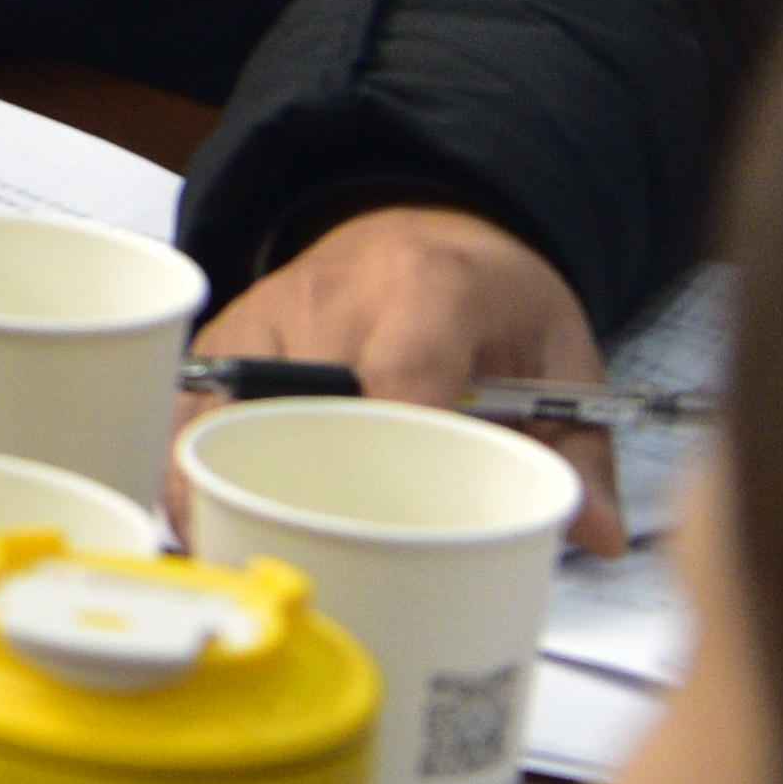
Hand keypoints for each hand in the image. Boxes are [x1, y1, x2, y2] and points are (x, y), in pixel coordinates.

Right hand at [191, 202, 625, 551]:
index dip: (401, 450)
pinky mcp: (226, 337)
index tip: (417, 523)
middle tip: (343, 566)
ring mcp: (267, 314)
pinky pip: (191, 410)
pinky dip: (190, 467)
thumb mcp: (561, 354)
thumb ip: (579, 448)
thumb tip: (592, 534)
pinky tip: (208, 520)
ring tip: (253, 555)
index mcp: (429, 287)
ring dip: (231, 489)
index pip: (402, 377)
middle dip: (313, 493)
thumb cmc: (491, 296)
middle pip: (303, 409)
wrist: (422, 217)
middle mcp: (333, 294)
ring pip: (227, 412)